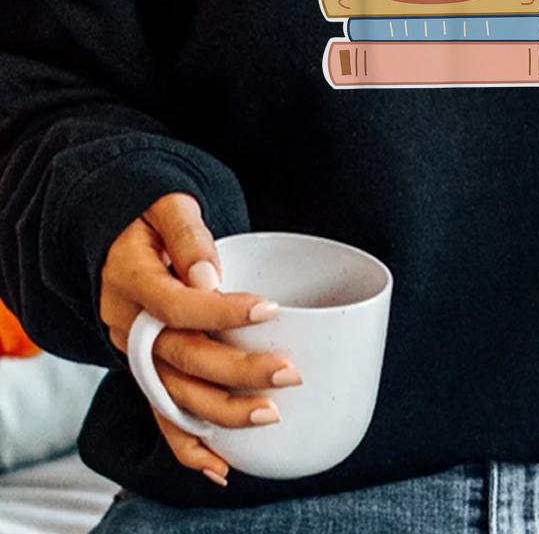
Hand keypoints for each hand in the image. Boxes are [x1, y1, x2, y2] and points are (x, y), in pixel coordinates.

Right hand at [99, 192, 302, 486]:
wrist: (114, 235)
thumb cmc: (151, 216)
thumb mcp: (168, 206)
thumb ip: (188, 236)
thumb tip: (207, 278)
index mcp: (132, 280)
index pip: (177, 305)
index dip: (224, 312)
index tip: (271, 310)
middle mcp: (128, 324)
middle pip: (181, 357)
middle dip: (237, 371)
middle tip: (290, 373)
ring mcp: (134, 353)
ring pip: (172, 393)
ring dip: (220, 413)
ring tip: (270, 416)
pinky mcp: (145, 369)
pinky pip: (160, 413)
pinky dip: (187, 444)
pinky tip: (221, 465)